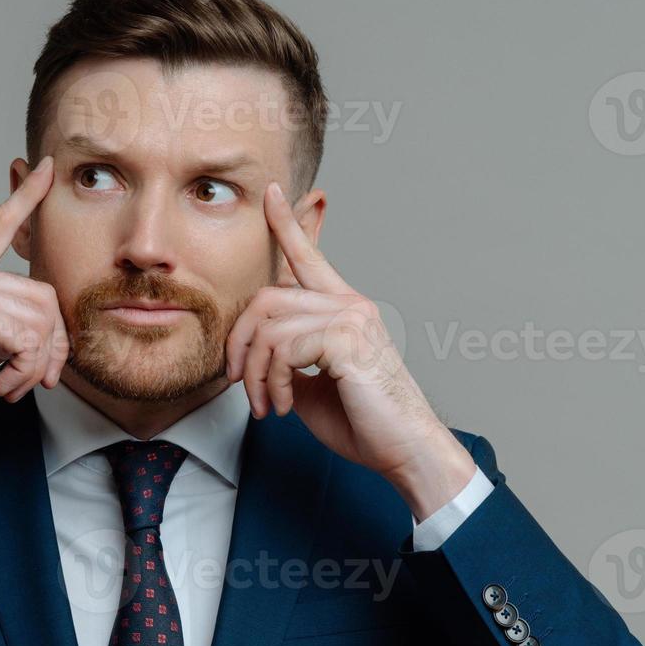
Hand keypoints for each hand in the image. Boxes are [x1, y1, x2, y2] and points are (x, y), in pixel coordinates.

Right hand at [0, 157, 69, 478]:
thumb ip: (3, 325)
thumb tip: (47, 333)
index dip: (25, 197)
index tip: (45, 168)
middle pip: (43, 293)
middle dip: (54, 343)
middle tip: (42, 377)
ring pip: (41, 317)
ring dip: (38, 363)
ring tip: (14, 385)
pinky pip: (29, 338)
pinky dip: (25, 370)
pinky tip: (2, 387)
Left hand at [224, 182, 475, 519]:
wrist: (405, 451)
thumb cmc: (364, 423)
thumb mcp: (311, 386)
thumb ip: (287, 359)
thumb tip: (256, 355)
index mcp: (343, 309)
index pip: (309, 257)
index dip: (288, 224)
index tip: (272, 193)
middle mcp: (350, 304)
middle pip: (265, 298)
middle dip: (239, 344)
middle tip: (239, 384)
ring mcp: (351, 318)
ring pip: (269, 327)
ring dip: (255, 374)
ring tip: (267, 405)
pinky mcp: (348, 340)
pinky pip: (283, 349)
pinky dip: (273, 383)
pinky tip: (285, 406)